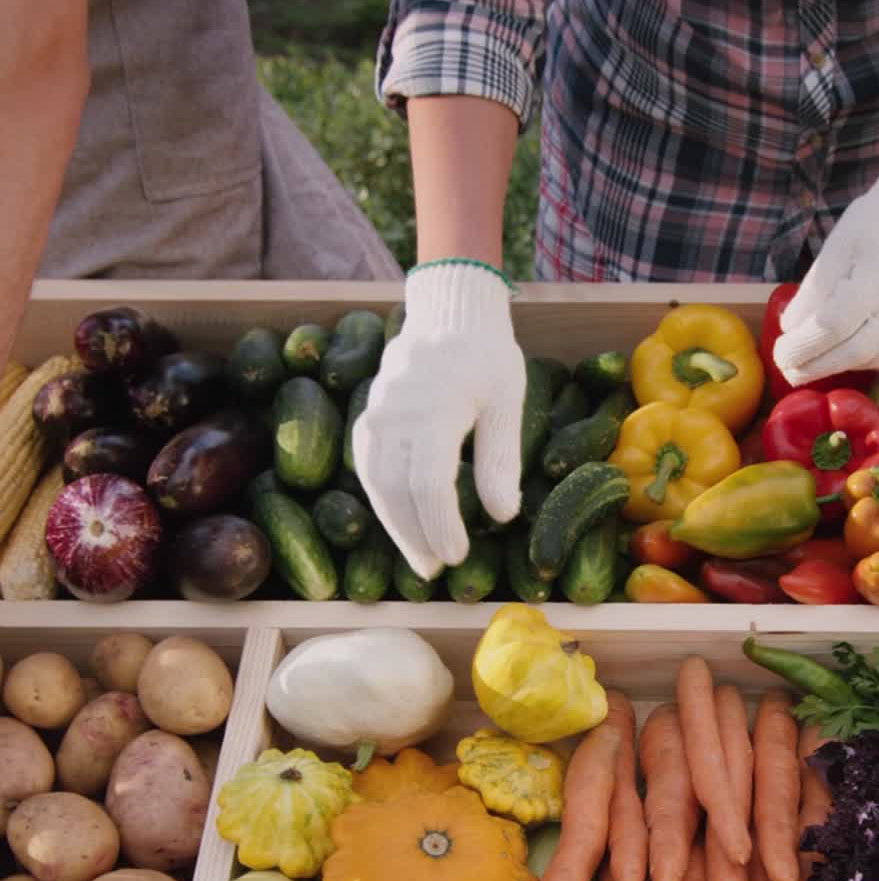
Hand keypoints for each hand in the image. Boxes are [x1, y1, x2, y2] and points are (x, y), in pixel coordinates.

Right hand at [353, 262, 524, 580]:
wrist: (449, 310)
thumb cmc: (487, 356)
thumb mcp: (508, 403)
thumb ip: (501, 460)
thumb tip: (502, 516)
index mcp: (437, 406)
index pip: (429, 481)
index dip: (440, 525)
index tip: (456, 556)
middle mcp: (399, 409)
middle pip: (396, 487)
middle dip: (414, 534)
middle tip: (434, 569)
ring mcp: (378, 410)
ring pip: (375, 480)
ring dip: (394, 524)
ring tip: (418, 557)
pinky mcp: (369, 414)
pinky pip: (368, 465)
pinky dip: (383, 500)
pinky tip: (401, 524)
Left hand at [773, 149, 878, 380]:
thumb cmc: (872, 227)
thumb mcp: (835, 249)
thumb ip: (813, 291)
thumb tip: (790, 329)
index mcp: (874, 281)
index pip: (832, 326)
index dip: (803, 345)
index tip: (780, 353)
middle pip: (852, 353)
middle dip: (814, 366)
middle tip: (788, 369)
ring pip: (870, 361)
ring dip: (836, 366)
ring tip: (810, 361)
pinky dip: (863, 363)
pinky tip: (845, 353)